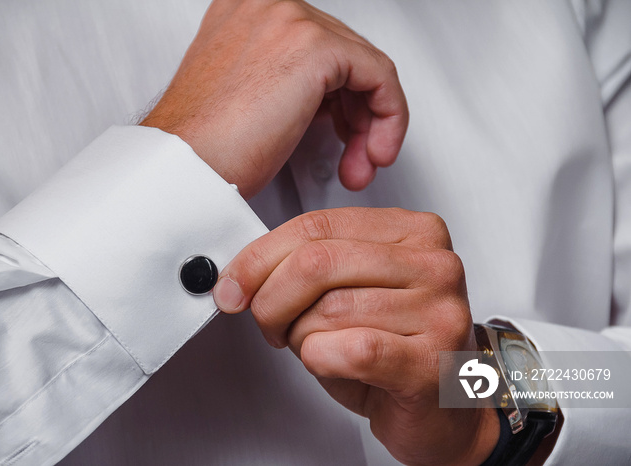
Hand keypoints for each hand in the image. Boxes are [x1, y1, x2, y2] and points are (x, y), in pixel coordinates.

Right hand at [140, 0, 407, 198]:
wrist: (185, 170)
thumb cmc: (205, 150)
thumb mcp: (249, 99)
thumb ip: (286, 81)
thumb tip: (330, 100)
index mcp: (244, 11)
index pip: (319, 46)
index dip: (338, 98)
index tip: (342, 135)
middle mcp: (267, 5)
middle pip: (344, 55)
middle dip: (357, 115)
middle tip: (356, 158)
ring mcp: (289, 20)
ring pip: (364, 66)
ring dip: (371, 124)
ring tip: (361, 164)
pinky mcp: (315, 47)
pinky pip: (379, 77)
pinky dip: (388, 117)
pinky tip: (375, 152)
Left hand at [213, 208, 499, 464]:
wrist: (440, 411)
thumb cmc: (391, 349)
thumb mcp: (346, 291)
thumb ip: (304, 267)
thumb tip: (240, 276)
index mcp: (412, 232)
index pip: (317, 224)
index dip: (261, 256)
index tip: (234, 283)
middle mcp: (433, 263)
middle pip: (316, 262)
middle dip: (271, 299)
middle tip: (268, 324)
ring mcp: (439, 310)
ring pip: (327, 309)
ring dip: (300, 336)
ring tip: (315, 347)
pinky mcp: (432, 360)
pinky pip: (350, 349)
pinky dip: (322, 359)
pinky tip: (334, 363)